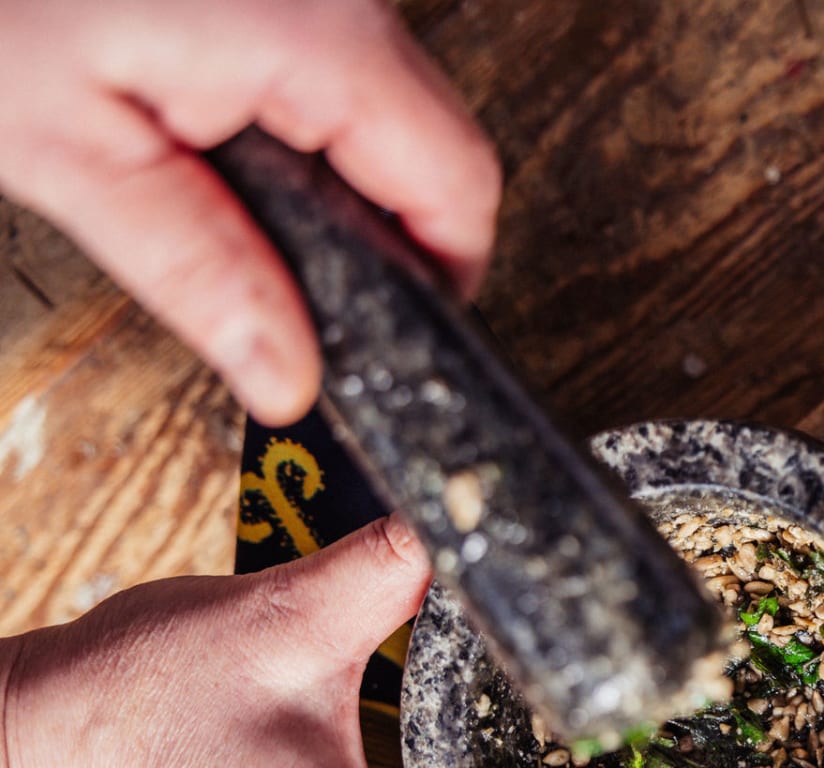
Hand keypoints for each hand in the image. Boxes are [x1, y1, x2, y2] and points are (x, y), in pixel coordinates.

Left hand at [0, 0, 499, 424]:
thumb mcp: (65, 151)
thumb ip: (194, 270)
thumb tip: (288, 374)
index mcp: (312, 38)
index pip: (458, 188)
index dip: (440, 280)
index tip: (398, 338)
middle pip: (438, 147)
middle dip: (385, 232)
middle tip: (299, 289)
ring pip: (393, 105)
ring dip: (340, 173)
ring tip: (233, 199)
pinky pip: (338, 61)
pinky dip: (301, 116)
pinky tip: (217, 133)